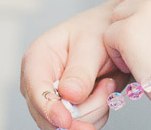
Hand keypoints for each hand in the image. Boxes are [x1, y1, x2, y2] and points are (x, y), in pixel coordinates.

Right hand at [21, 0, 125, 128]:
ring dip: (95, 109)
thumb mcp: (92, 42)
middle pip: (50, 117)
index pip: (36, 91)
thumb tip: (69, 96)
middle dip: (83, 110)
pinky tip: (104, 91)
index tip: (67, 121)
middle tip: (108, 85)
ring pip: (67, 125)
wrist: (114, 37)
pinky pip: (80, 126)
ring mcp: (50, 100)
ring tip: (107, 82)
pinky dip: (98, 114)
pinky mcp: (65, 112)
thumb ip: (81, 70)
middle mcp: (38, 84)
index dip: (50, 109)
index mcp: (37, 59)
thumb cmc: (99, 30)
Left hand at [104, 0, 150, 126]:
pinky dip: (117, 53)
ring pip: (117, 12)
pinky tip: (136, 67)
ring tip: (141, 57)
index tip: (150, 11)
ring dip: (123, 33)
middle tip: (137, 33)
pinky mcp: (130, 30)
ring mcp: (149, 8)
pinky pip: (109, 35)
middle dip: (128, 5)